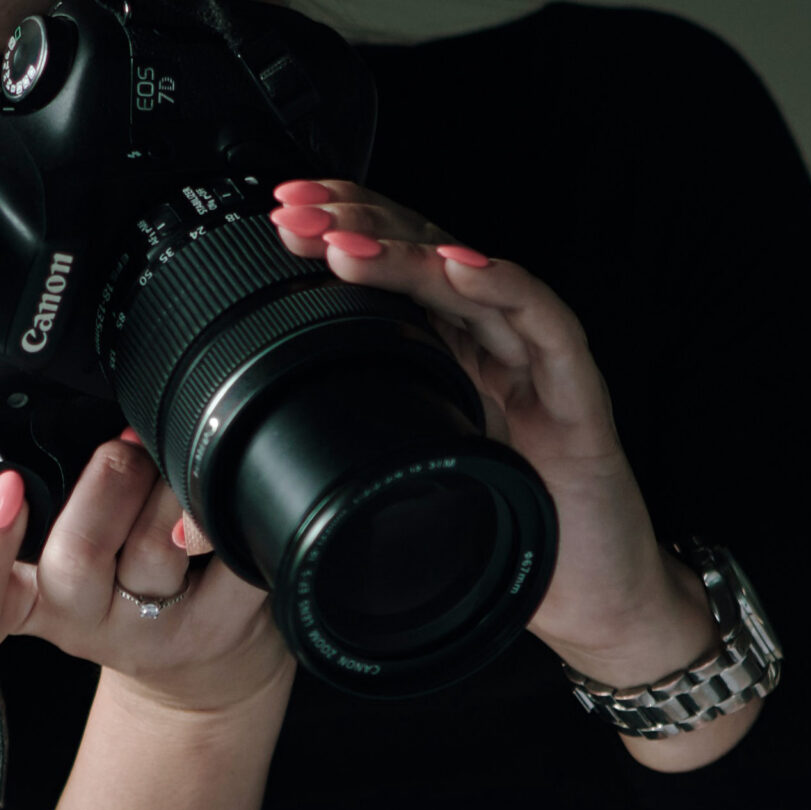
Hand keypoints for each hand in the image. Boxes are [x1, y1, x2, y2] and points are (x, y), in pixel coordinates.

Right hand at [0, 431, 293, 715]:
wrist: (203, 663)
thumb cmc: (128, 583)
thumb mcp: (73, 551)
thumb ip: (58, 500)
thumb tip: (98, 426)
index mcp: (27, 602)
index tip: (5, 492)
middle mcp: (82, 624)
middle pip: (76, 555)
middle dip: (107, 478)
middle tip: (125, 448)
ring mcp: (149, 633)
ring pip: (156, 545)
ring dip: (170, 484)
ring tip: (174, 465)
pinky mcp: (213, 629)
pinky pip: (224, 551)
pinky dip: (224, 509)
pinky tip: (220, 500)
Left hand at [267, 178, 719, 678]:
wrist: (595, 597)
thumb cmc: (504, 539)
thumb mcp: (401, 492)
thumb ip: (331, 468)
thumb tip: (215, 484)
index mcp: (447, 356)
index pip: (393, 267)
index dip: (341, 228)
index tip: (281, 212)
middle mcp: (491, 344)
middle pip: (424, 254)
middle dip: (357, 223)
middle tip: (297, 211)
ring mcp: (534, 362)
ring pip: (473, 277)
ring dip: (408, 250)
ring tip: (345, 240)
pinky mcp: (579, 394)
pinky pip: (545, 325)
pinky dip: (503, 288)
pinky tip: (456, 267)